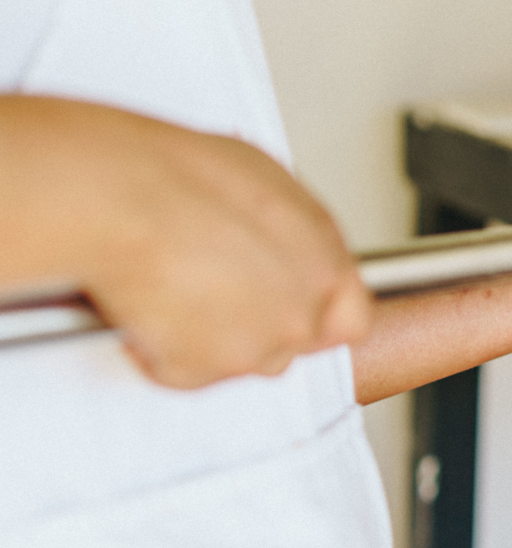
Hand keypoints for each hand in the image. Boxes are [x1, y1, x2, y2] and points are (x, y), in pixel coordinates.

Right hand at [0, 96, 369, 387]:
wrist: (125, 195)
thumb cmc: (187, 175)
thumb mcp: (270, 187)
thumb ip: (292, 235)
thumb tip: (280, 243)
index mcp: (327, 264)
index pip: (349, 319)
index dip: (315, 316)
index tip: (286, 307)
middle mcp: (301, 313)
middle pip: (291, 344)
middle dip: (256, 326)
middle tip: (213, 293)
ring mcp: (253, 347)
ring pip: (238, 362)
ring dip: (209, 339)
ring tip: (174, 291)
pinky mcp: (200, 369)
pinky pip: (181, 372)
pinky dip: (159, 350)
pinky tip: (145, 307)